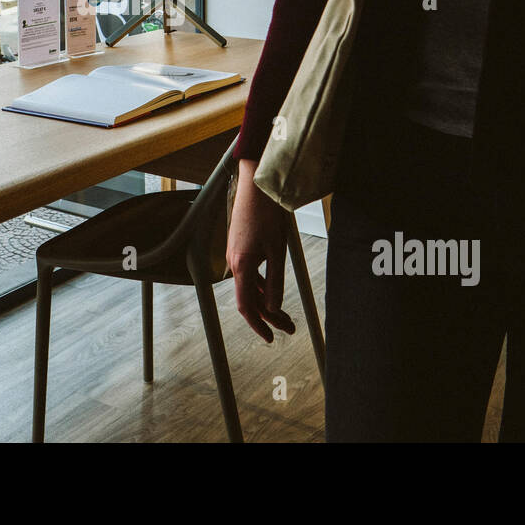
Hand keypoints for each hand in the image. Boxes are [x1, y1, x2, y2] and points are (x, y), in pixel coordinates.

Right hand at [226, 159, 296, 341]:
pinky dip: (262, 286)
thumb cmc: (268, 215)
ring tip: (286, 315)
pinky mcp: (240, 247)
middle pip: (250, 298)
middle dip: (270, 316)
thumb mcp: (277, 251)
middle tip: (289, 328)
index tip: (270, 338)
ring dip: (267, 302)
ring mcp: (236, 255)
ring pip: (250, 287)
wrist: (256, 186)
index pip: (246, 306)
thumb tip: (273, 307)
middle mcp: (234, 263)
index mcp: (241, 266)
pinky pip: (249, 274)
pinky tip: (273, 291)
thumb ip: (275, 281)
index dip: (258, 324)